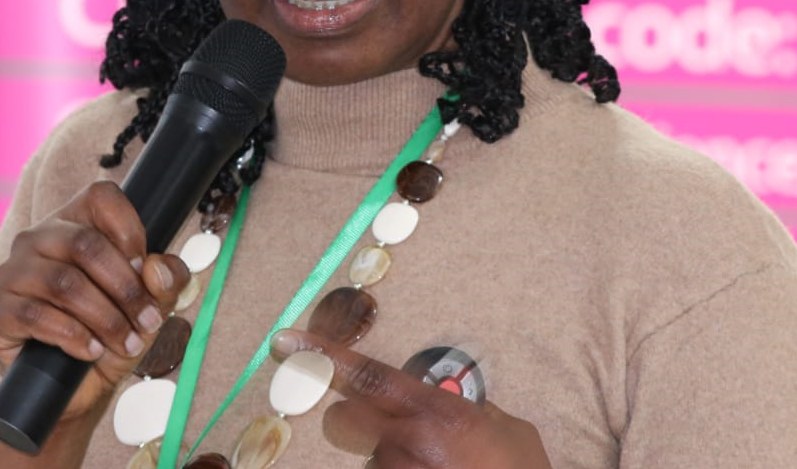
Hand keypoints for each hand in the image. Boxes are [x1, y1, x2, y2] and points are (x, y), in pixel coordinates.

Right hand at [0, 180, 189, 422]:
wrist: (79, 387)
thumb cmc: (115, 330)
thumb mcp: (155, 302)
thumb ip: (169, 278)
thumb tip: (154, 268)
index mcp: (78, 221)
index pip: (101, 196)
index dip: (130, 230)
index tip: (144, 267)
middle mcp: (40, 237)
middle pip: (86, 244)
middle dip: (126, 287)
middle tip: (148, 320)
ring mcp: (12, 271)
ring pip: (64, 283)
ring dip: (105, 317)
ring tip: (125, 341)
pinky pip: (35, 315)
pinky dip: (73, 336)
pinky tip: (91, 350)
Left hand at [271, 329, 552, 468]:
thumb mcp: (509, 431)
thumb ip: (473, 410)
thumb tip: (456, 407)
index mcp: (434, 411)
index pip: (366, 373)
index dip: (323, 354)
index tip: (286, 340)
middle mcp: (406, 443)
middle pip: (344, 417)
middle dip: (353, 417)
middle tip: (390, 430)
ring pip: (370, 459)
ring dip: (394, 460)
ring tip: (436, 467)